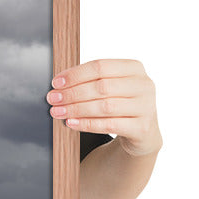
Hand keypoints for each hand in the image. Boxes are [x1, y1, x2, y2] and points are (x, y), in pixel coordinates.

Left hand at [47, 58, 161, 157]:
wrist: (143, 132)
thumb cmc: (121, 105)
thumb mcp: (112, 87)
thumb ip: (91, 81)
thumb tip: (59, 83)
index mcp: (134, 68)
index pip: (101, 66)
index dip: (76, 74)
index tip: (56, 83)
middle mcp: (144, 85)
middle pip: (101, 86)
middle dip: (72, 93)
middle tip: (52, 98)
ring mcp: (146, 107)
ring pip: (104, 106)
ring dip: (76, 109)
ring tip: (57, 112)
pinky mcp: (141, 128)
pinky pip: (109, 125)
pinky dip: (86, 124)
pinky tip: (71, 123)